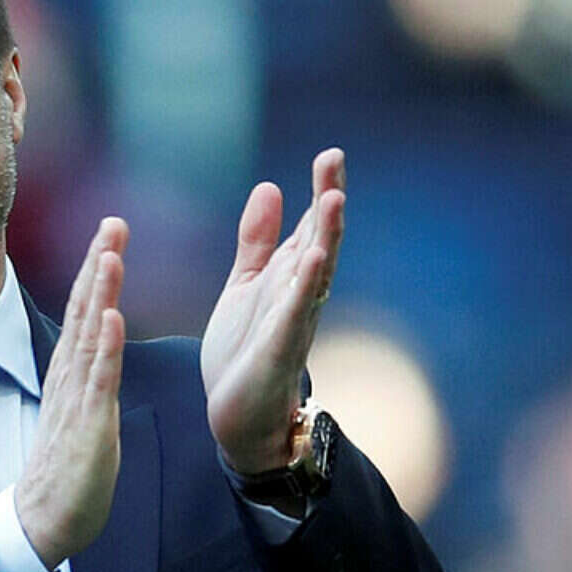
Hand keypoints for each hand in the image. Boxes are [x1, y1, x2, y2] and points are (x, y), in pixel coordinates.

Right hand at [15, 217, 128, 569]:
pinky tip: (114, 318)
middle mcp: (70, 376)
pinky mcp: (89, 425)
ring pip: (91, 336)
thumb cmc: (67, 465)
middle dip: (99, 263)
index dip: (96, 267)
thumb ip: (87, 371)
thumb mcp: (80, 406)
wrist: (45, 517)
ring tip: (111, 254)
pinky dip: (107, 348)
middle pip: (85, 310)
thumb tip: (99, 339)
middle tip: (112, 222)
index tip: (109, 229)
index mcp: (71, 370)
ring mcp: (78, 398)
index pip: (84, 309)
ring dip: (102, 293)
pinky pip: (99, 381)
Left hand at [201, 148, 345, 473]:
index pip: (310, 228)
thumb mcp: (246, 285)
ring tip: (333, 200)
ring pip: (314, 276)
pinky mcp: (277, 353)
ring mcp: (292, 324)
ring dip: (325, 239)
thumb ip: (258, 241)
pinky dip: (302, 290)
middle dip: (328, 203)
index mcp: (288, 278)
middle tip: (333, 161)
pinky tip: (310, 262)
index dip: (320, 192)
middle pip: (319, 242)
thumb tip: (271, 186)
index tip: (330, 154)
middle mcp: (298, 297)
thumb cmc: (245, 352)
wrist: (238, 417)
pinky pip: (294, 318)